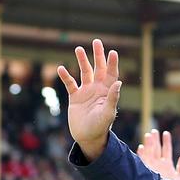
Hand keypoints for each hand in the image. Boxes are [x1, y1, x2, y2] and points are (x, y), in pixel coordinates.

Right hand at [56, 39, 120, 159]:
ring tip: (79, 49)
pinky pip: (70, 84)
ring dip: (82, 61)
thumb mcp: (108, 113)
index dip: (112, 63)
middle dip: (98, 56)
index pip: (112, 74)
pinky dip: (66, 76)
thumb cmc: (101, 127)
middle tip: (97, 42)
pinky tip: (61, 68)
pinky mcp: (75, 97)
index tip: (112, 52)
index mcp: (108, 92)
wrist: (88, 137)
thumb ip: (113, 98)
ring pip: (84, 72)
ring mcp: (86, 92)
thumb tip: (119, 83)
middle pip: (99, 69)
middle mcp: (98, 89)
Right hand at [137, 129, 179, 179]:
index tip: (166, 133)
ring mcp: (150, 167)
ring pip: (149, 153)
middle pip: (156, 149)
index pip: (166, 150)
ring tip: (149, 135)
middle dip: (155, 140)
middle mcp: (157, 164)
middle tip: (154, 131)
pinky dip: (141, 155)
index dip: (166, 141)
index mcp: (166, 164)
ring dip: (149, 145)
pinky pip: (142, 162)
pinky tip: (141, 148)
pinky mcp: (144, 172)